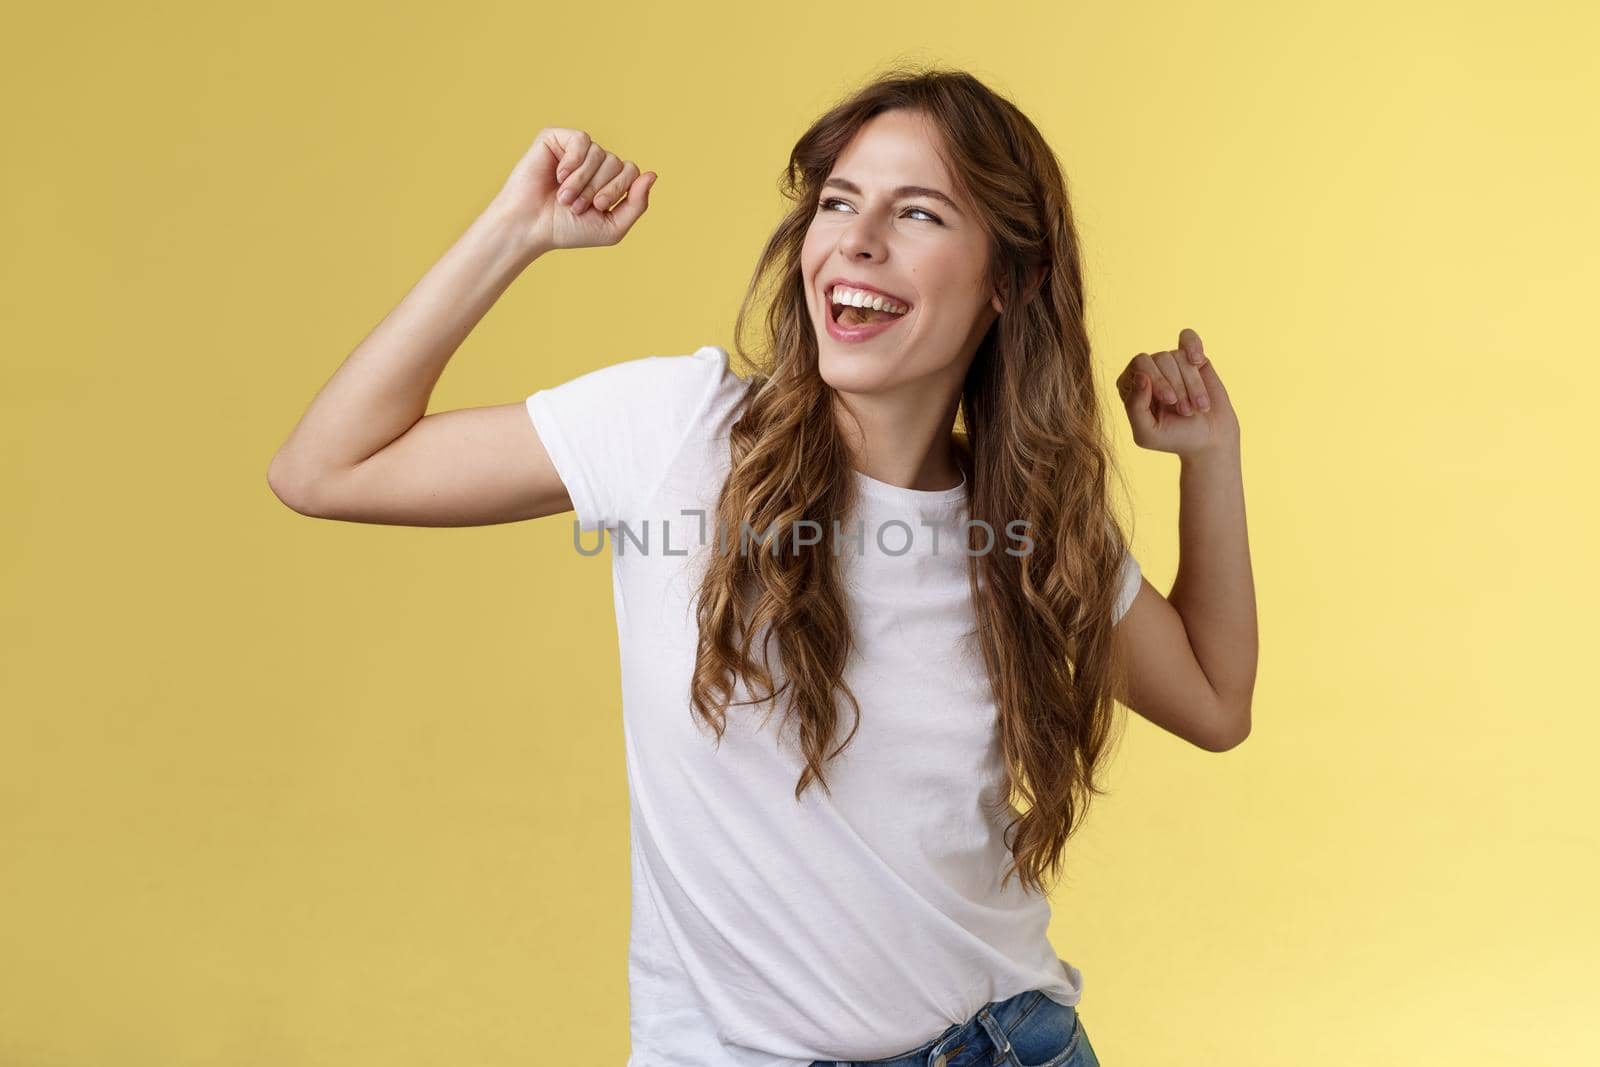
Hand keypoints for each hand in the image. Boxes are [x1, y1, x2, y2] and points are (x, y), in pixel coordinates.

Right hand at [490, 127, 656, 255]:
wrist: (530, 227)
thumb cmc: (567, 229)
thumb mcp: (612, 227)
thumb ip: (638, 204)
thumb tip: (653, 174)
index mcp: (608, 180)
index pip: (631, 171)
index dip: (618, 189)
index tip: (597, 207)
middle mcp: (594, 162)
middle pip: (617, 162)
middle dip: (599, 188)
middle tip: (577, 206)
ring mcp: (575, 150)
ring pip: (600, 153)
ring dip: (583, 182)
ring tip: (565, 198)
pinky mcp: (555, 139)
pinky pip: (581, 140)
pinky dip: (573, 162)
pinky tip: (559, 176)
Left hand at [1114, 328, 1238, 457]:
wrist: (1210, 439)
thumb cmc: (1174, 438)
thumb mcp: (1147, 433)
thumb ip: (1135, 407)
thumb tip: (1140, 376)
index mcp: (1130, 386)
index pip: (1137, 368)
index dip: (1157, 382)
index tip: (1171, 402)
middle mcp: (1148, 371)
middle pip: (1157, 358)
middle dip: (1175, 383)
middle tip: (1186, 409)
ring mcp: (1169, 364)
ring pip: (1178, 356)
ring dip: (1192, 384)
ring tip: (1198, 406)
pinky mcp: (1192, 358)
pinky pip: (1188, 337)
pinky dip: (1194, 345)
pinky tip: (1198, 360)